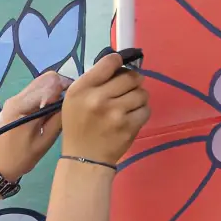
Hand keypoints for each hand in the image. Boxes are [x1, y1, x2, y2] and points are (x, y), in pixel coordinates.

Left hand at [0, 71, 71, 178]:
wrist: (1, 165)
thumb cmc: (23, 157)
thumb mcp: (45, 141)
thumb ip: (58, 118)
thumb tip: (72, 101)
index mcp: (20, 106)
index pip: (49, 84)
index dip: (67, 88)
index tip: (76, 100)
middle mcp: (16, 98)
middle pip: (45, 79)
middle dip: (62, 86)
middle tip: (72, 102)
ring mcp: (14, 99)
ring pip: (41, 83)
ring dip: (55, 90)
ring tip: (64, 106)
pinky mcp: (16, 103)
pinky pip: (36, 91)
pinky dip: (47, 94)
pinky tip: (53, 108)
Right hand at [61, 49, 149, 166]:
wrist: (84, 158)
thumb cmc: (79, 126)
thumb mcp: (75, 100)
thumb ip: (94, 81)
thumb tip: (120, 64)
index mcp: (81, 89)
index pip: (109, 62)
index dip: (118, 62)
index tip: (118, 70)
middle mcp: (97, 99)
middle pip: (131, 76)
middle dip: (132, 82)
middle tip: (126, 90)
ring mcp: (115, 113)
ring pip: (142, 93)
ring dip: (138, 98)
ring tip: (127, 107)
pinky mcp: (128, 126)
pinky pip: (146, 110)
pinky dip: (140, 113)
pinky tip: (129, 119)